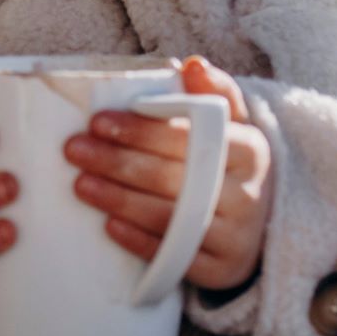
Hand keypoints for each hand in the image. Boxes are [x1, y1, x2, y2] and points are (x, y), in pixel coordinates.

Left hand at [63, 56, 273, 293]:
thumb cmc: (229, 164)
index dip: (141, 129)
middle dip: (117, 162)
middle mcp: (248, 195)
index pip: (189, 136)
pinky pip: (175, 257)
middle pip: (173, 176)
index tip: (98, 122)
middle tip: (74, 150)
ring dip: (119, 199)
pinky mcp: (222, 271)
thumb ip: (213, 93)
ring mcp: (236, 237)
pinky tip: (109, 225)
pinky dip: (139, 241)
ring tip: (79, 184)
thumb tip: (192, 64)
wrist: (262, 226)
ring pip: (170, 217)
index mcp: (250, 150)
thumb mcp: (231, 126)